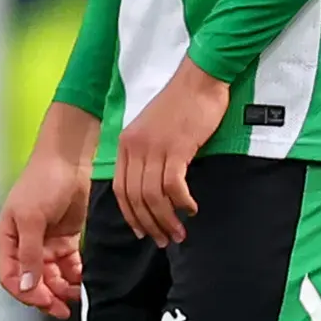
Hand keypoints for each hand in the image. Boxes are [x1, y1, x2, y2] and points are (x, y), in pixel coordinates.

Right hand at [0, 109, 96, 318]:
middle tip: (63, 309)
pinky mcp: (65, 239)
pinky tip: (83, 280)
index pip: (10, 277)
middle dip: (46, 297)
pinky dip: (75, 275)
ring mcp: (45, 243)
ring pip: (52, 277)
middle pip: (32, 281)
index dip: (25, 293)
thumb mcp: (32, 219)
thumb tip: (26, 286)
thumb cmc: (42, 181)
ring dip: (62, 288)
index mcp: (8, 239)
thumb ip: (30, 255)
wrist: (69, 160)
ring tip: (77, 294)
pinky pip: (68, 266)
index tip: (45, 301)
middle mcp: (25, 244)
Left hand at [113, 61, 228, 247]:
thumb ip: (146, 155)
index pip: (120, 190)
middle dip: (149, 224)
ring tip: (180, 233)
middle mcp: (135, 147)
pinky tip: (191, 209)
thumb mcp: (152, 130)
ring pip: (153, 196)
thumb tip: (152, 188)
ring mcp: (154, 147)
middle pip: (135, 198)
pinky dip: (182, 202)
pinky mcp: (176, 147)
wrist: (199, 79)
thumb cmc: (180, 105)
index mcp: (125, 144)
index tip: (142, 231)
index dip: (131, 215)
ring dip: (167, 219)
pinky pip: (173, 186)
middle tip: (165, 240)